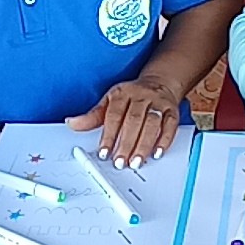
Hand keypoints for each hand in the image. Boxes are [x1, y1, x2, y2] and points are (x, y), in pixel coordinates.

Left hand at [66, 75, 180, 169]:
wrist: (160, 82)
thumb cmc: (131, 96)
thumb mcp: (109, 101)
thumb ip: (92, 116)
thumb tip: (72, 123)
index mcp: (123, 93)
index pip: (114, 115)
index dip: (109, 135)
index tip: (104, 152)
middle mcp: (142, 96)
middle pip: (134, 120)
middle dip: (126, 143)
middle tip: (120, 162)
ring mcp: (159, 103)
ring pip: (152, 124)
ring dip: (144, 145)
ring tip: (136, 162)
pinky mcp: (172, 111)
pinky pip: (170, 126)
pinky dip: (165, 140)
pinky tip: (157, 153)